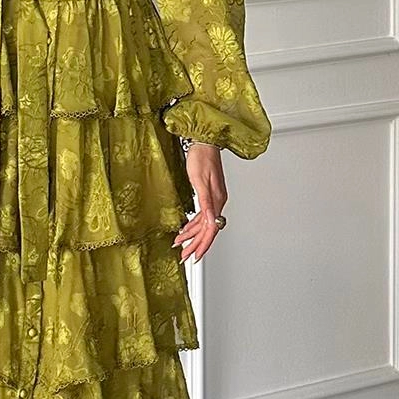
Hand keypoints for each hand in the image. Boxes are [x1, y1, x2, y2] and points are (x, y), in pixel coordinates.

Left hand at [172, 141, 227, 264]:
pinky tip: (187, 228)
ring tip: (181, 244)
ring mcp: (213, 198)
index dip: (202, 244)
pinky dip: (194, 225)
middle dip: (196, 244)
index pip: (210, 229)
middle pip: (208, 230)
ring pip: (204, 224)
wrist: (204, 142)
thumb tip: (211, 222)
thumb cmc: (201, 158)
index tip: (194, 256)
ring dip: (193, 235)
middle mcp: (217, 202)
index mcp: (216, 200)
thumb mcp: (200, 181)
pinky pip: (202, 215)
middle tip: (185, 256)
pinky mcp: (208, 194)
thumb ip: (205, 203)